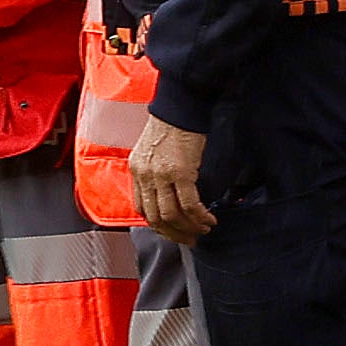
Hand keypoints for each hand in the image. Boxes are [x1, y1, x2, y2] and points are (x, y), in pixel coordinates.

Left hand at [128, 114, 214, 240]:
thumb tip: (167, 194)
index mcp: (136, 170)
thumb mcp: (152, 150)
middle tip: (190, 239)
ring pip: (171, 215)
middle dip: (174, 233)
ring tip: (203, 229)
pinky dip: (200, 216)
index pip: (141, 208)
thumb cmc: (171, 125)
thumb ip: (154, 172)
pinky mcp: (180, 172)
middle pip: (155, 217)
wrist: (181, 106)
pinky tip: (209, 219)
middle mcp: (144, 175)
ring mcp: (161, 175)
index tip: (173, 231)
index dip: (158, 225)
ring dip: (189, 227)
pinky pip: (189, 204)